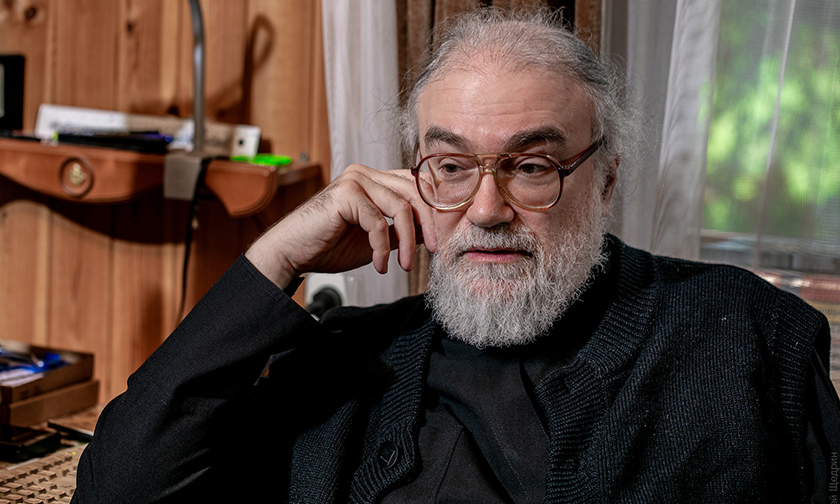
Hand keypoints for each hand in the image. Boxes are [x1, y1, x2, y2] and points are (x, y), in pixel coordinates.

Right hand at [245, 165, 436, 288]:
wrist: (292, 254)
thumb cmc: (328, 246)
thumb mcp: (376, 239)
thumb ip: (399, 230)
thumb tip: (428, 233)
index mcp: (373, 179)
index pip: (415, 185)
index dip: (431, 211)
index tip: (436, 240)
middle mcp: (365, 174)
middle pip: (415, 191)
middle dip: (427, 224)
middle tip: (432, 250)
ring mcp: (354, 180)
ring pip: (400, 207)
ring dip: (408, 242)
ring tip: (404, 265)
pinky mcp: (345, 194)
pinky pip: (378, 223)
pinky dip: (383, 248)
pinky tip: (379, 264)